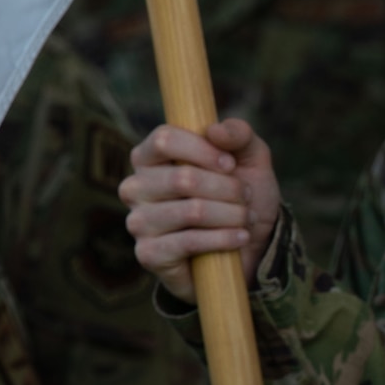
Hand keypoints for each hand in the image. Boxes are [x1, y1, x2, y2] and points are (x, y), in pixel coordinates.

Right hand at [120, 119, 280, 301]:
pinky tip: (240, 237)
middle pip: (183, 178)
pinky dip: (224, 239)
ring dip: (231, 214)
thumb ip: (239, 134)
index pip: (165, 140)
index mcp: (150, 156)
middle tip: (246, 196)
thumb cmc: (241, 194)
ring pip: (192, 211)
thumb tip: (215, 130)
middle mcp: (135, 187)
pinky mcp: (149, 254)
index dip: (202, 150)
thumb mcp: (249, 157)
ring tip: (247, 218)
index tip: (230, 164)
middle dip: (228, 188)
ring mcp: (138, 222)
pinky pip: (189, 242)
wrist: (249, 246)